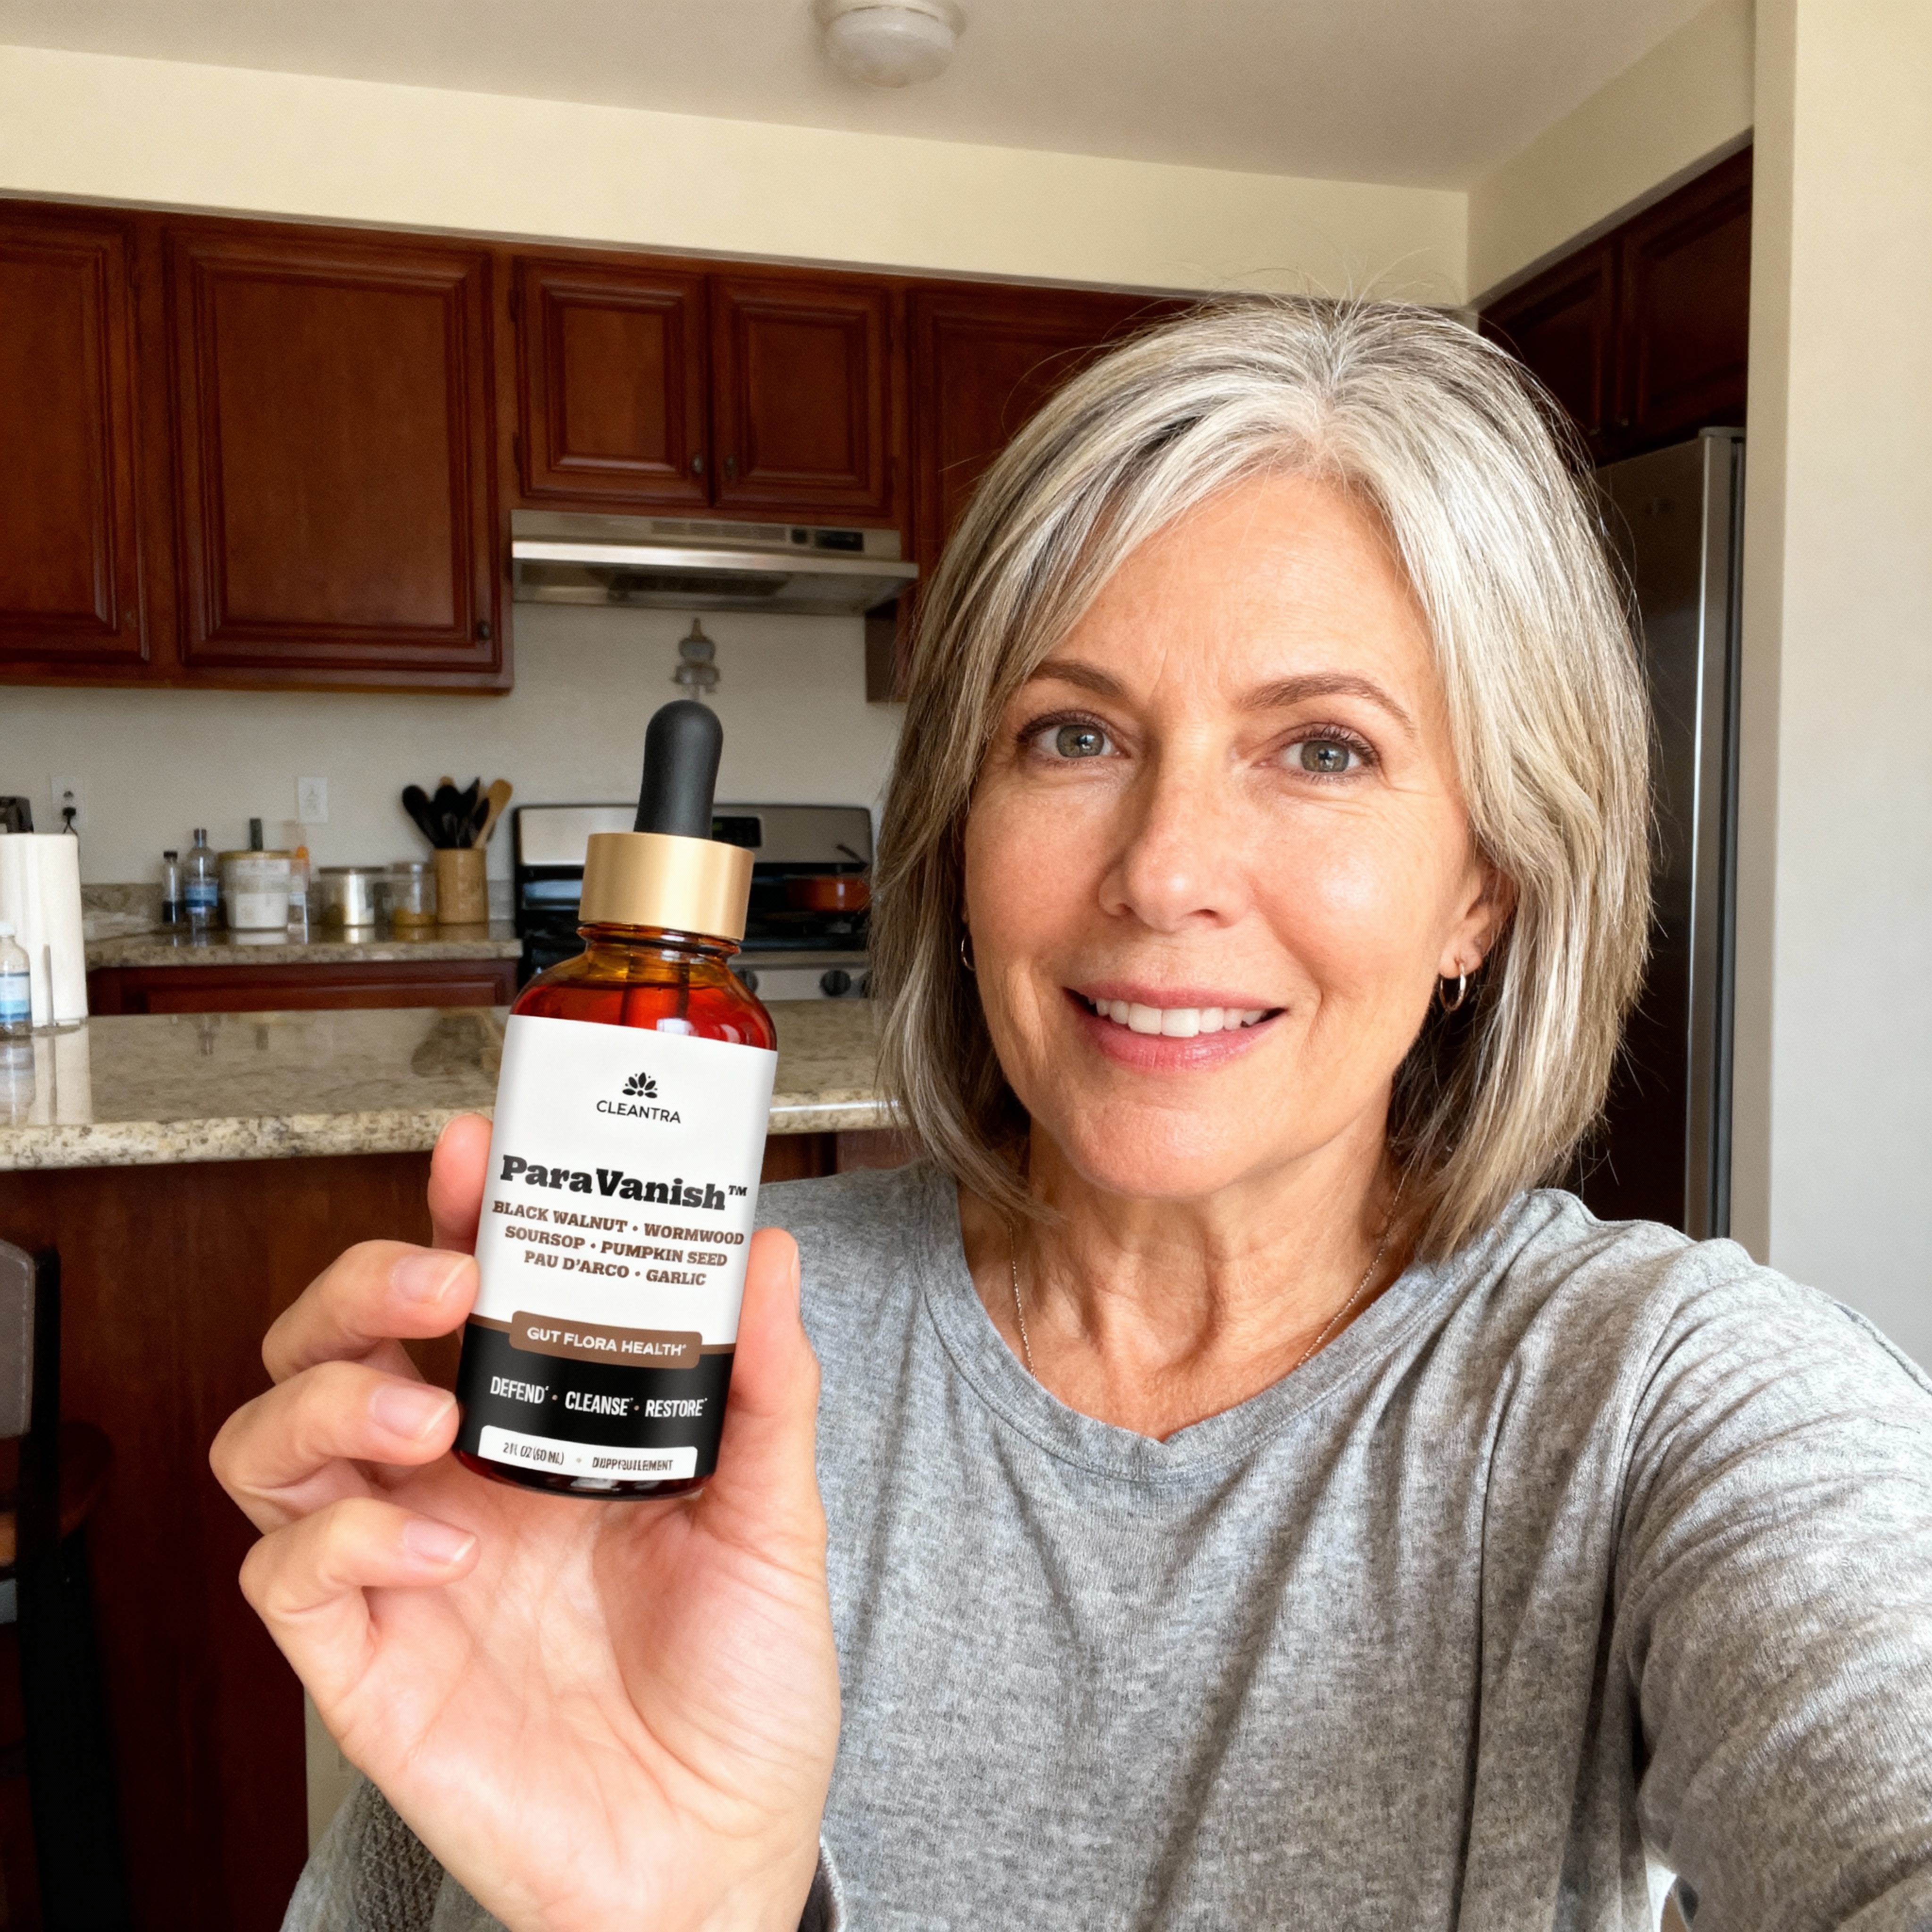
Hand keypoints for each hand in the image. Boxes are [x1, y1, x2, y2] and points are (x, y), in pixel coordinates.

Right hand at [211, 1115, 837, 1931]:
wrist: (718, 1851)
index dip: (447, 1213)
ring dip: (330, 1391)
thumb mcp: (775, 1519)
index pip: (456, 1297)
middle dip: (361, 1278)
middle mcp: (451, 1483)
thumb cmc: (742, 1686)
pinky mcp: (364, 1662)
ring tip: (430, 1406)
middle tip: (443, 1272)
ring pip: (269, 1437)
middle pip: (331, 1341)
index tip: (475, 1150)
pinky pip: (287, 1572)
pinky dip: (349, 1536)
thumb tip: (772, 1250)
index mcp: (538, 1432)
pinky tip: (441, 1547)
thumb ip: (767, 1387)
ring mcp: (397, 1568)